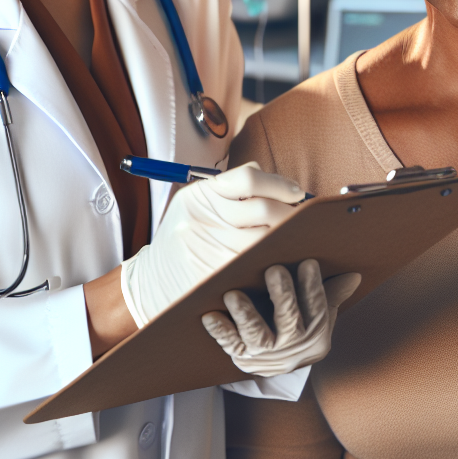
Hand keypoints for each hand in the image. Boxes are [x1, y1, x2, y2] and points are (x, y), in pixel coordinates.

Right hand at [119, 164, 302, 325]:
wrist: (154, 280)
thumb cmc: (187, 236)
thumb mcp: (198, 203)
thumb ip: (232, 188)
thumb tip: (275, 179)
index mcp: (200, 196)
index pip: (248, 179)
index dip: (278, 183)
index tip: (296, 192)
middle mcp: (203, 220)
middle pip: (264, 210)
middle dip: (291, 213)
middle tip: (304, 218)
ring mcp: (209, 250)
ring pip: (266, 240)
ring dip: (287, 238)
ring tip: (296, 238)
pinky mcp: (216, 276)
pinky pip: (258, 264)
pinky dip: (274, 260)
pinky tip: (281, 258)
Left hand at [202, 259, 360, 376]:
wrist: (281, 364)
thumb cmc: (301, 327)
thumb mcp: (320, 314)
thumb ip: (333, 294)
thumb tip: (353, 275)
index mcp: (316, 337)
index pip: (318, 310)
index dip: (313, 286)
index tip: (307, 262)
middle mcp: (292, 350)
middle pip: (289, 322)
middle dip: (283, 296)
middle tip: (274, 270)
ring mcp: (266, 357)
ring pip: (257, 337)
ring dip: (245, 315)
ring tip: (234, 295)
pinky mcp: (242, 358)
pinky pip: (230, 345)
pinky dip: (219, 331)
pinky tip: (209, 315)